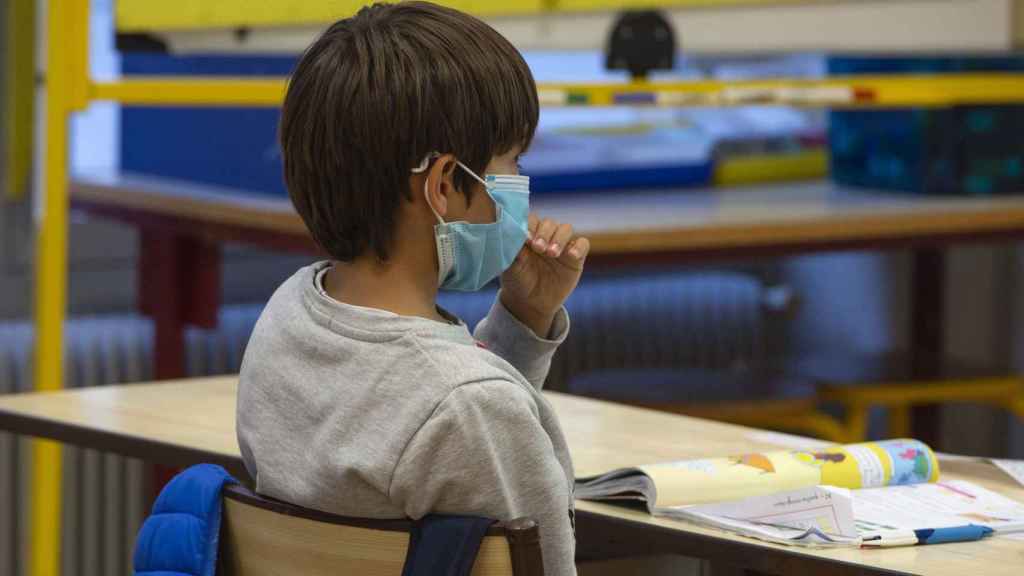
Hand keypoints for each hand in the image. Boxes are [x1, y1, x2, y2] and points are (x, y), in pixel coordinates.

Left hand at [500, 214, 589, 337]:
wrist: (531, 303)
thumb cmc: (518, 281)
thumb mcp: (511, 267)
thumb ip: (513, 250)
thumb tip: (515, 235)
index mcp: (528, 234)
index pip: (531, 220)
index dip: (530, 226)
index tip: (526, 238)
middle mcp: (546, 236)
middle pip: (549, 223)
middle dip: (544, 233)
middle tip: (538, 248)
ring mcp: (562, 245)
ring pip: (565, 229)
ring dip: (559, 238)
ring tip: (552, 253)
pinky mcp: (575, 257)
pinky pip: (583, 243)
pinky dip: (578, 247)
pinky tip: (571, 255)